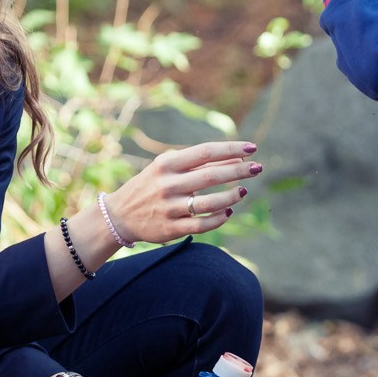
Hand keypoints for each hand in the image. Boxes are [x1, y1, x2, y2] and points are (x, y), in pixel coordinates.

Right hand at [107, 141, 261, 243]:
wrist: (120, 215)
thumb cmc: (151, 186)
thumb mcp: (166, 168)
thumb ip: (196, 163)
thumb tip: (234, 156)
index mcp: (166, 164)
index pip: (205, 152)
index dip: (231, 149)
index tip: (252, 148)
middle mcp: (167, 185)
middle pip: (211, 175)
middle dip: (238, 170)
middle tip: (258, 167)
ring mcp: (169, 208)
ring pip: (209, 203)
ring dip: (231, 196)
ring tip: (243, 191)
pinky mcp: (171, 229)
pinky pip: (202, 225)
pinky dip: (219, 218)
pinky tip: (229, 211)